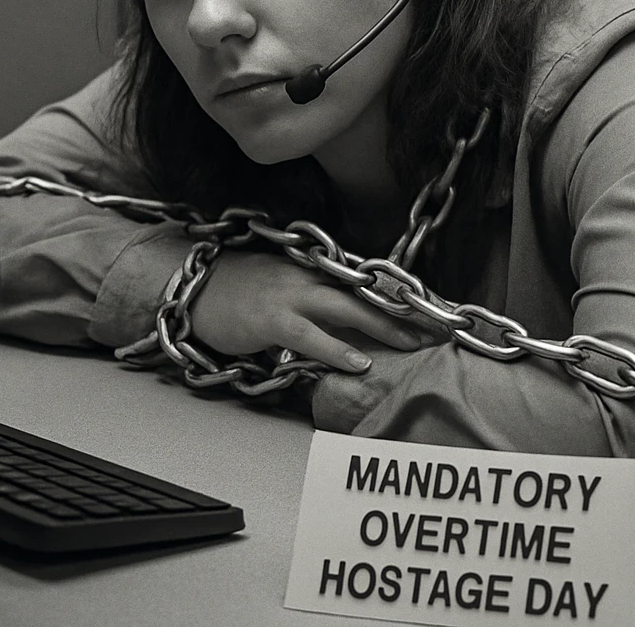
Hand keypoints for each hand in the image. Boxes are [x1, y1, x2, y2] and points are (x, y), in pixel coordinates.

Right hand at [188, 248, 423, 372]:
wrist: (197, 287)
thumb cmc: (239, 295)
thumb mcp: (283, 293)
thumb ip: (317, 309)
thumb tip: (354, 333)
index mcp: (312, 273)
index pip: (363, 286)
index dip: (398, 301)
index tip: (431, 314)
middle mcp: (306, 278)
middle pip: (363, 294)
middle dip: (402, 313)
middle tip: (437, 331)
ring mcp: (289, 295)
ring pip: (345, 309)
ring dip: (382, 327)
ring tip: (412, 345)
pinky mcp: (270, 317)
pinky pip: (309, 335)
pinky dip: (336, 348)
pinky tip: (360, 361)